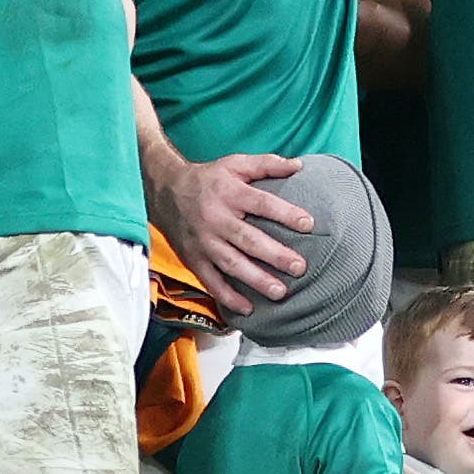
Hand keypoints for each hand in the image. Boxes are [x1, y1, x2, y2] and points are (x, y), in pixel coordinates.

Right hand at [161, 149, 316, 307]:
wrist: (165, 190)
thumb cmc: (209, 179)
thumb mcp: (235, 164)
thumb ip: (267, 164)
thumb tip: (298, 166)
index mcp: (229, 193)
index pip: (261, 203)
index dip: (285, 213)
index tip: (308, 224)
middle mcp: (216, 219)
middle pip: (248, 239)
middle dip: (275, 255)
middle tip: (299, 267)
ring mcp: (203, 242)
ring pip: (231, 264)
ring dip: (256, 280)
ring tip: (280, 292)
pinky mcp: (193, 259)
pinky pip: (211, 281)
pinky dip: (228, 297)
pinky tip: (248, 309)